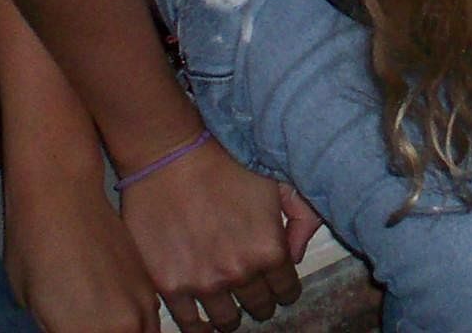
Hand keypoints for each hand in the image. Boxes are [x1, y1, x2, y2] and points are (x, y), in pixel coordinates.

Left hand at [4, 171, 162, 332]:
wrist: (62, 194)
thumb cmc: (33, 252)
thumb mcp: (33, 311)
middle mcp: (126, 326)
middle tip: (89, 329)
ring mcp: (144, 305)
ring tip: (107, 327)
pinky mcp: (150, 285)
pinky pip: (152, 323)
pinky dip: (139, 329)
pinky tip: (124, 325)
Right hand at [117, 137, 311, 331]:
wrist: (170, 155)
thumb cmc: (225, 162)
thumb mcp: (276, 181)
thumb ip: (301, 218)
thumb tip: (297, 256)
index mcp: (270, 250)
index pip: (287, 290)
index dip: (283, 286)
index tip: (276, 283)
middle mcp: (240, 272)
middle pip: (259, 307)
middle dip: (259, 299)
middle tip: (250, 289)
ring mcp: (203, 283)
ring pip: (226, 321)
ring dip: (230, 314)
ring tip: (226, 303)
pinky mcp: (170, 286)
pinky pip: (189, 323)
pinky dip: (198, 325)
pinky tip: (201, 321)